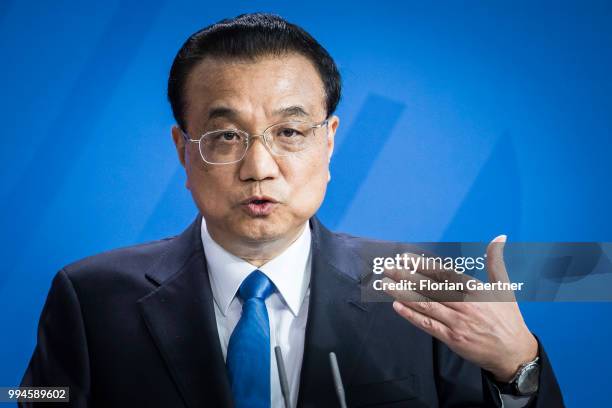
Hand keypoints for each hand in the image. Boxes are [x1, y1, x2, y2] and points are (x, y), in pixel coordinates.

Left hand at [383, 235, 537, 380]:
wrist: (514, 352)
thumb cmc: (508, 318)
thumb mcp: (504, 287)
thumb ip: (495, 261)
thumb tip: (499, 237)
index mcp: (475, 289)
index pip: (443, 274)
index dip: (422, 264)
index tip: (405, 257)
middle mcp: (465, 305)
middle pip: (430, 288)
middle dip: (406, 276)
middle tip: (387, 267)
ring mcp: (458, 322)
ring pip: (425, 305)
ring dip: (403, 294)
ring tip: (385, 283)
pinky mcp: (453, 339)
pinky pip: (428, 325)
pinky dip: (412, 315)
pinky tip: (397, 306)